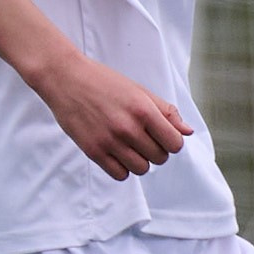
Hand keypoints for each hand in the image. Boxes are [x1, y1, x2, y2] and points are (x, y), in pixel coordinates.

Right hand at [27, 50, 192, 180]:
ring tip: (129, 146)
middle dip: (156, 150)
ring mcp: (110, 141)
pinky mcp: (93, 151)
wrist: (65, 78)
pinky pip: (120, 175)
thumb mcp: (138, 90)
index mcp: (143, 110)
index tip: (162, 135)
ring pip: (142, 169)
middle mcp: (128, 128)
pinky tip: (117, 153)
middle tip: (143, 137)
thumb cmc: (104, 82)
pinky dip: (122, 168)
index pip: (175, 143)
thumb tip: (188, 132)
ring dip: (140, 160)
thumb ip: (165, 111)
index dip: (172, 141)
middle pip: (160, 158)